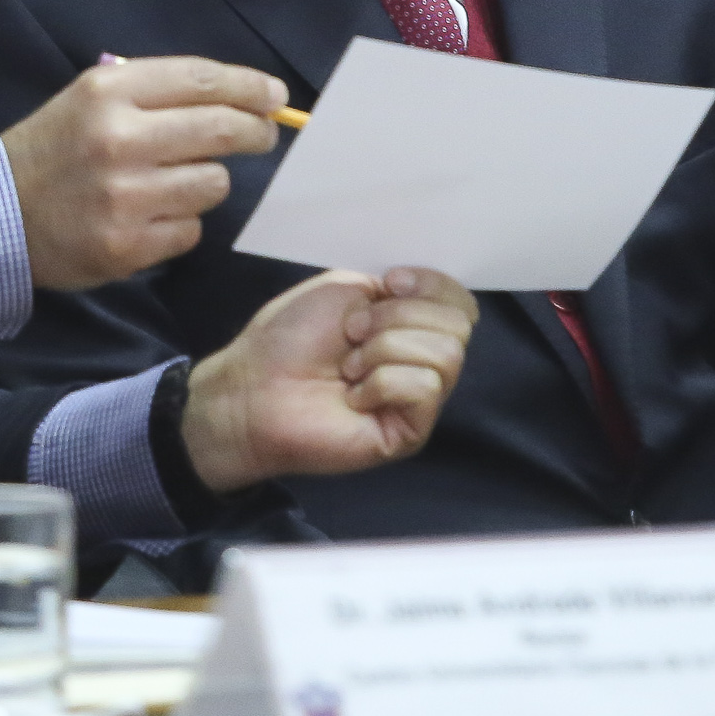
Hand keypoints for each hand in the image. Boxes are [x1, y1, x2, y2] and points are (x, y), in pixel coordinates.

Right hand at [0, 55, 285, 290]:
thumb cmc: (57, 148)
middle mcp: (119, 140)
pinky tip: (150, 217)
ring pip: (214, 184)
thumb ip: (159, 92)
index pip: (202, 80)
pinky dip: (181, 224)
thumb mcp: (93, 98)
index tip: (276, 96)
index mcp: (110, 93)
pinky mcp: (127, 246)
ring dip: (206, 182)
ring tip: (174, 182)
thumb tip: (245, 98)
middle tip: (262, 135)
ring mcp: (124, 197)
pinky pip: (191, 230)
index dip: (250, 87)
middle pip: (222, 129)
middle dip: (255, 131)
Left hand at [181, 269, 478, 492]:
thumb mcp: (346, 288)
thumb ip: (398, 287)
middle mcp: (423, 362)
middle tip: (352, 333)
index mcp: (412, 325)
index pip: (461, 302)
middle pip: (458, 326)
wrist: (253, 386)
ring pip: (445, 355)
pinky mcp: (409, 433)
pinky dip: (381, 382)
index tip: (388, 282)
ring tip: (348, 367)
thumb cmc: (290, 338)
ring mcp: (419, 401)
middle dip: (398, 317)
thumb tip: (437, 298)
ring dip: (384, 348)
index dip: (432, 284)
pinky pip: (424, 388)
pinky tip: (352, 396)